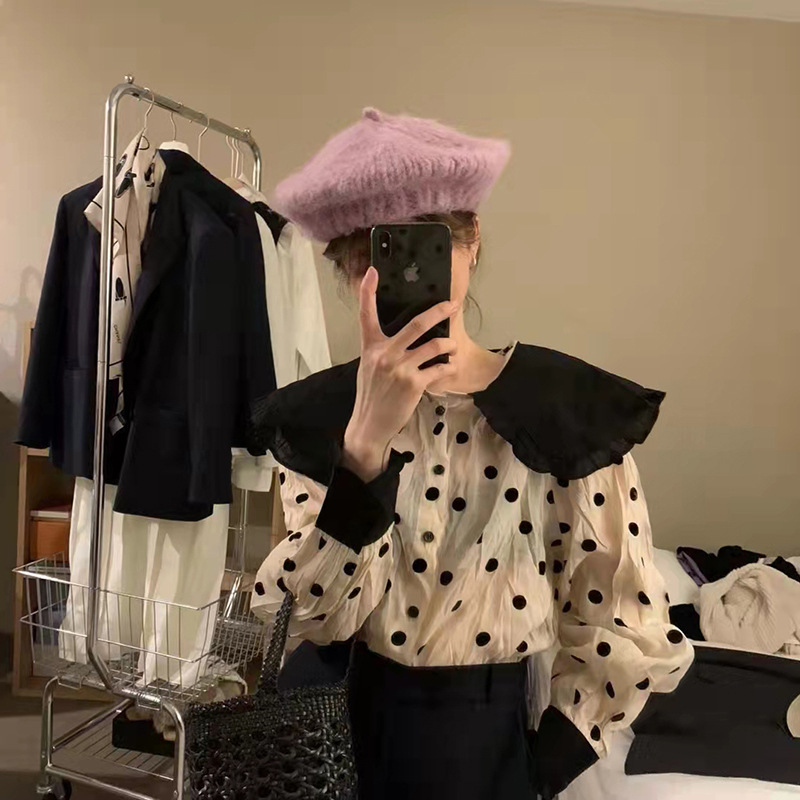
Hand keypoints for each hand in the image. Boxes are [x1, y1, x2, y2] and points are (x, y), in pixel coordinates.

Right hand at [342, 266, 458, 480]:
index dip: (367, 291)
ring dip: (448, 344)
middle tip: (453, 305)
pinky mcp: (413, 384)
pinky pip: (439, 369)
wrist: (369, 424)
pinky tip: (449, 368)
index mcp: (371, 346)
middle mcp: (384, 353)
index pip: (365, 314)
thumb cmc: (371, 395)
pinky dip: (447, 367)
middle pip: (416, 324)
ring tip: (452, 346)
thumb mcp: (369, 367)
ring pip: (434, 346)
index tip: (372, 271)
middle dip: (439, 311)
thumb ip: (382, 350)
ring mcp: (399, 368)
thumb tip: (404, 338)